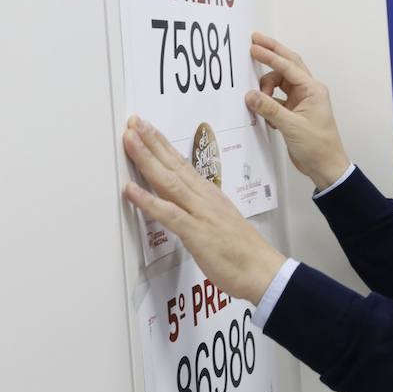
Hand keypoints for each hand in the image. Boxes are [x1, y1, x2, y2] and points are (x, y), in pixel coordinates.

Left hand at [122, 116, 285, 303]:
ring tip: (130, 141)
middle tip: (134, 122)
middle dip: (152, 142)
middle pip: (174, 165)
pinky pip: (169, 213)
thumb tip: (183, 205)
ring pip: (169, 181)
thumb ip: (200, 209)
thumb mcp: (220, 221)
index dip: (162, 144)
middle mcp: (204, 198)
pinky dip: (148, 201)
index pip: (182, 163)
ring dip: (147, 159)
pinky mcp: (196, 233)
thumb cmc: (243, 250)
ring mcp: (200, 213)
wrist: (261, 269)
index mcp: (209, 194)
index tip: (147, 129)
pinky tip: (131, 190)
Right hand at [245, 33, 351, 190]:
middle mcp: (307, 91)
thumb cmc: (317, 146)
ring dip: (266, 85)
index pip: (288, 67)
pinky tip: (260, 108)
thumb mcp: (292, 126)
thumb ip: (270, 109)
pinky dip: (266, 101)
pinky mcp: (293, 113)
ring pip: (279, 83)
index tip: (254, 47)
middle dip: (271, 53)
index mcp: (312, 90)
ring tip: (256, 97)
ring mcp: (300, 101)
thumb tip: (250, 95)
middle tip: (254, 41)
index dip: (270, 56)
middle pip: (287, 66)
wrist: (325, 167)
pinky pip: (276, 99)